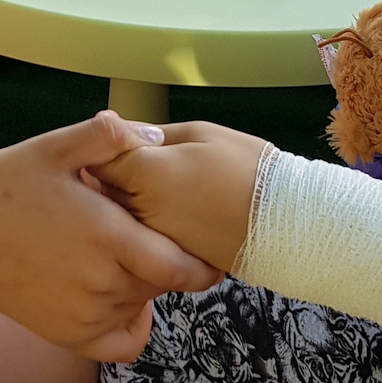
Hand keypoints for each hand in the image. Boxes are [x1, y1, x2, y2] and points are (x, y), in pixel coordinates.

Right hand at [0, 113, 220, 360]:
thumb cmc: (6, 189)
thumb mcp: (52, 148)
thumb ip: (105, 138)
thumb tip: (154, 136)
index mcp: (108, 236)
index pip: (182, 266)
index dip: (200, 258)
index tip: (203, 241)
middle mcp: (103, 282)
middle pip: (165, 282)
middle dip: (168, 258)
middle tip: (149, 233)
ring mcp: (87, 313)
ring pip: (144, 305)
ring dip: (145, 283)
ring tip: (119, 252)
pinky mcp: (71, 336)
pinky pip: (124, 342)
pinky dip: (133, 324)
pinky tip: (124, 298)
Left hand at [97, 121, 268, 272]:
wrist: (285, 222)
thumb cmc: (247, 168)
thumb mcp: (200, 133)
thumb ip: (150, 133)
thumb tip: (113, 125)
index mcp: (144, 173)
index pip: (96, 157)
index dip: (104, 147)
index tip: (124, 143)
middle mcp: (138, 210)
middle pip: (104, 188)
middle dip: (115, 174)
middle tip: (151, 164)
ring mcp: (151, 239)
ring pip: (120, 214)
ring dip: (130, 199)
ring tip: (170, 187)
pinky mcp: (165, 257)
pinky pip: (142, 236)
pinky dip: (150, 223)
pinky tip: (178, 211)